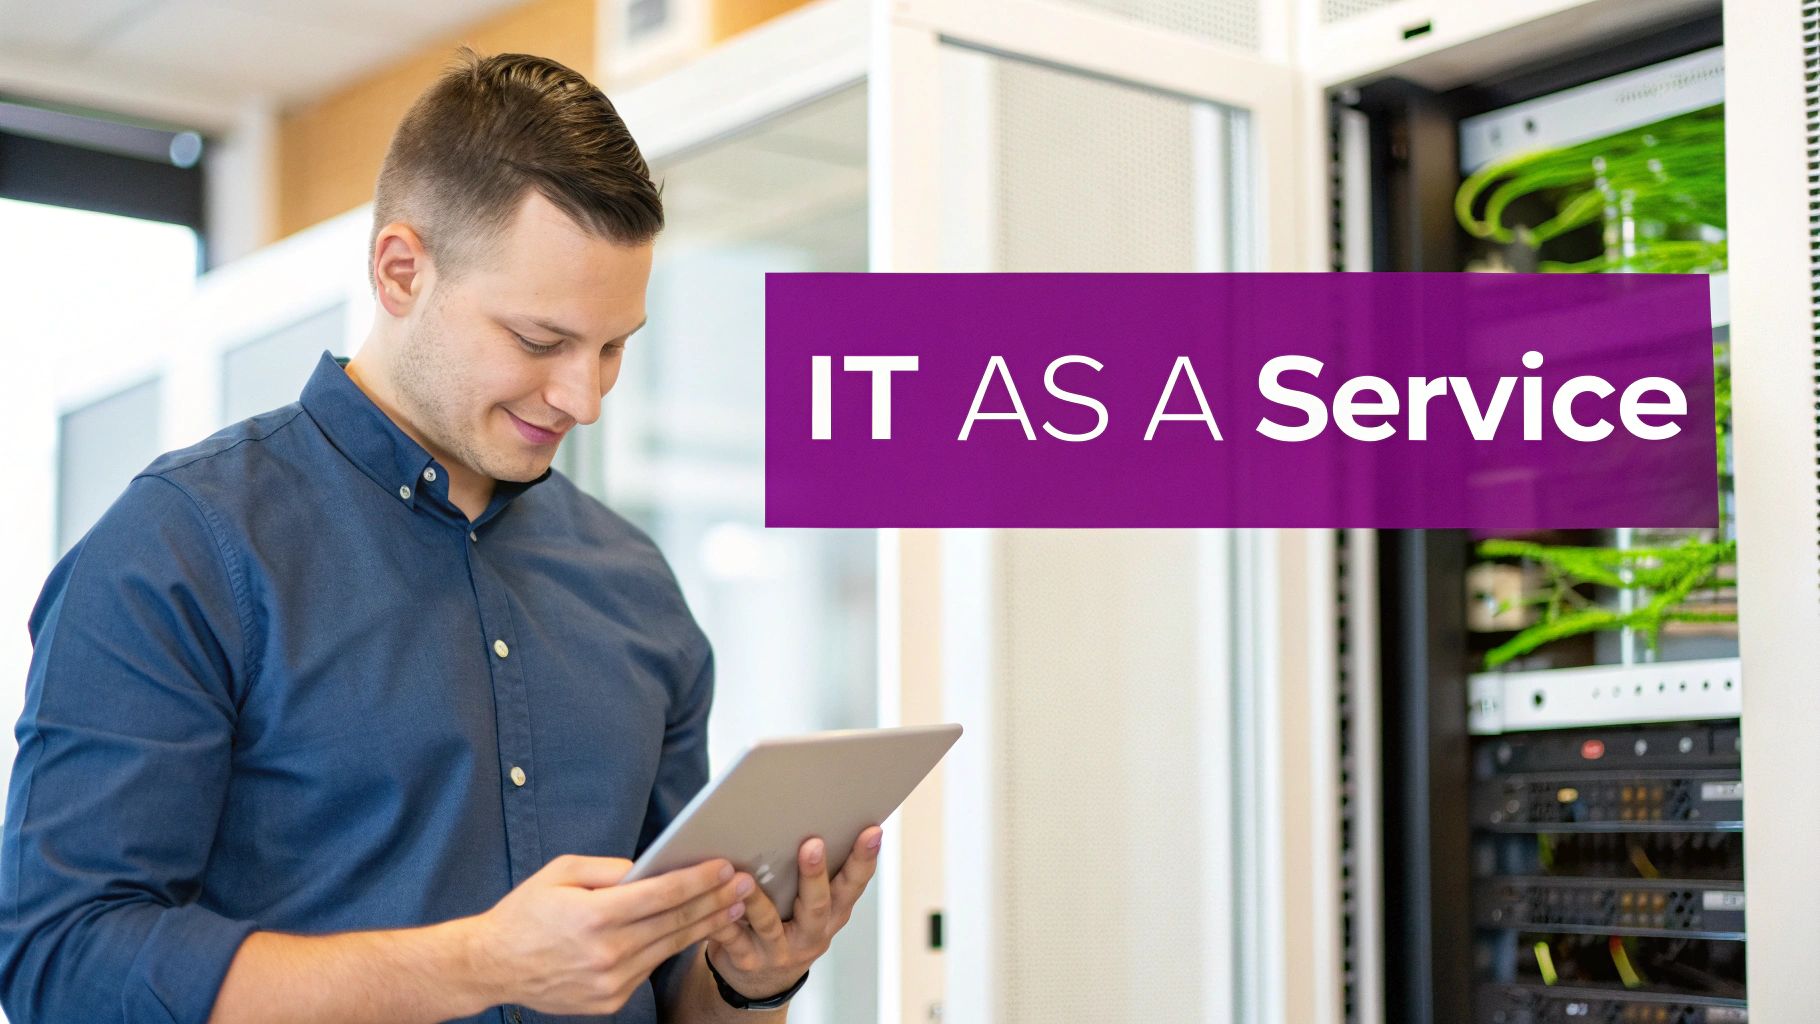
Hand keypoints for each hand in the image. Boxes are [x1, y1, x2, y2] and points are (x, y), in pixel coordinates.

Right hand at [467, 853, 753, 1015]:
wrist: (493, 966)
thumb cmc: (525, 912)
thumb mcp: (560, 873)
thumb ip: (607, 868)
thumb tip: (650, 866)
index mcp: (593, 916)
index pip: (662, 895)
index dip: (699, 880)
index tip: (726, 866)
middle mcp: (606, 952)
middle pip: (676, 922)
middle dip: (716, 900)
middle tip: (747, 884)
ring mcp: (610, 982)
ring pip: (669, 948)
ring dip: (706, 926)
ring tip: (733, 907)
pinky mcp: (610, 1001)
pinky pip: (649, 968)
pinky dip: (672, 948)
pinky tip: (694, 931)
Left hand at [703, 825, 883, 998]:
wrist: (763, 981)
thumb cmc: (790, 926)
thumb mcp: (812, 906)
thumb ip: (816, 875)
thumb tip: (813, 816)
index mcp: (833, 914)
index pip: (853, 884)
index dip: (864, 860)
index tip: (872, 831)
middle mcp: (811, 934)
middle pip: (817, 905)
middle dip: (815, 875)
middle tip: (814, 845)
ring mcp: (780, 950)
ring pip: (769, 924)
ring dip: (757, 901)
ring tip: (746, 878)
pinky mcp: (748, 960)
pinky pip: (733, 940)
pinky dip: (724, 922)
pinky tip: (716, 906)